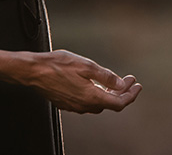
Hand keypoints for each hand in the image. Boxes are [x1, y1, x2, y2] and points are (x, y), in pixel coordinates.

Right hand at [24, 50, 141, 113]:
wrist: (33, 71)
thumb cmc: (58, 65)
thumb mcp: (87, 66)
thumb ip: (106, 77)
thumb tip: (122, 84)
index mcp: (91, 97)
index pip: (119, 103)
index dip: (131, 96)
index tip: (137, 86)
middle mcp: (84, 105)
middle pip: (110, 104)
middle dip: (122, 93)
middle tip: (129, 80)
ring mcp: (74, 106)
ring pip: (98, 104)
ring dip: (109, 94)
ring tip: (115, 82)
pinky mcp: (66, 103)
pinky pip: (87, 102)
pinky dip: (96, 95)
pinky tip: (96, 85)